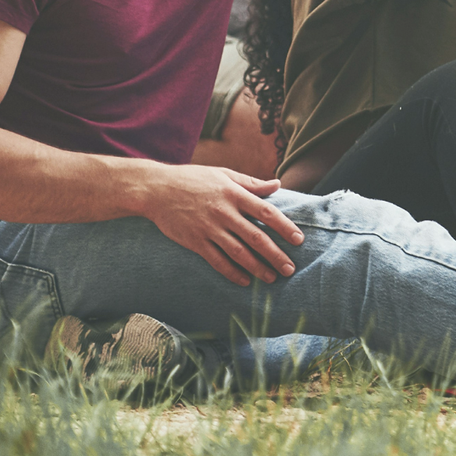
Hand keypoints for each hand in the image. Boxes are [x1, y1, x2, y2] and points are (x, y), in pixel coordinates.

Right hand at [141, 164, 304, 286]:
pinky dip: (231, 272)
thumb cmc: (193, 179)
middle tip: (290, 269)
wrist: (156, 189)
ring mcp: (209, 228)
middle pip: (256, 236)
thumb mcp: (224, 174)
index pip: (266, 211)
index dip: (284, 226)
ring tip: (272, 278)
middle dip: (275, 254)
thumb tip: (277, 184)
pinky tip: (244, 281)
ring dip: (257, 268)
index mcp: (234, 193)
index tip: (299, 240)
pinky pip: (216, 260)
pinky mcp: (195, 241)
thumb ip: (251, 183)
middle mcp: (224, 212)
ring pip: (238, 252)